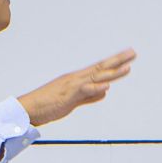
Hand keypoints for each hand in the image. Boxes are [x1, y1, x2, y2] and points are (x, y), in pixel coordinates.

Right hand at [17, 48, 134, 125]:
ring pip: (95, 77)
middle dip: (118, 60)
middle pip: (100, 68)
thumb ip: (89, 96)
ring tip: (127, 67)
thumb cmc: (48, 105)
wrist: (28, 109)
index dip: (115, 62)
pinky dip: (96, 88)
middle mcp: (76, 79)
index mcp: (78, 80)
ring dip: (112, 72)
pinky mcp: (67, 96)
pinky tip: (107, 86)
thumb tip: (105, 91)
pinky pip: (84, 91)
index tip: (128, 56)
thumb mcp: (73, 101)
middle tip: (133, 53)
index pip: (100, 68)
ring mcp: (72, 86)